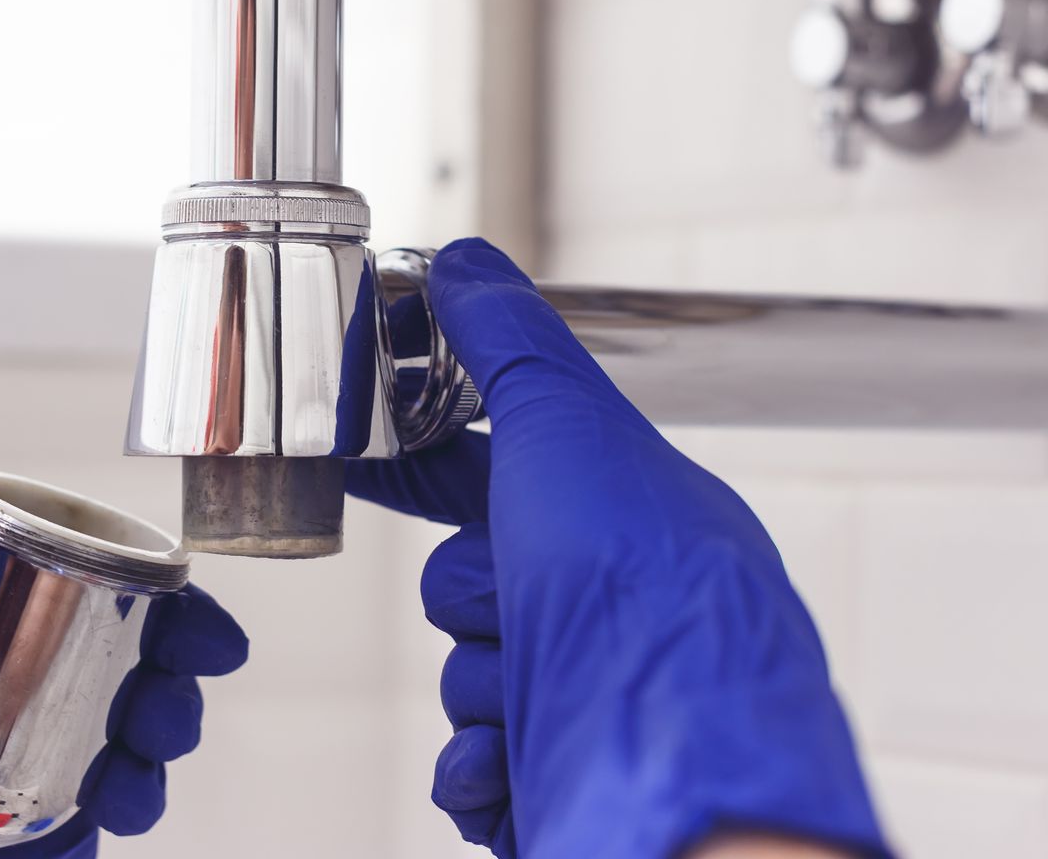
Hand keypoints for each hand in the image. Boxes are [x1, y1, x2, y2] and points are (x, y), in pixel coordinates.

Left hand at [0, 521, 245, 857]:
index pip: (41, 590)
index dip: (129, 594)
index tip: (192, 615)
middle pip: (83, 676)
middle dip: (151, 686)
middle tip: (172, 713)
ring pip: (75, 762)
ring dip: (129, 769)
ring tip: (137, 789)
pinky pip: (36, 848)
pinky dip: (77, 842)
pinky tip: (87, 840)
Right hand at [352, 240, 889, 858]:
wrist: (682, 783)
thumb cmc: (645, 605)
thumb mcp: (571, 434)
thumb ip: (514, 349)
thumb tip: (469, 262)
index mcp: (627, 522)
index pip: (505, 474)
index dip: (428, 467)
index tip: (365, 461)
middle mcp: (616, 612)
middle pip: (469, 581)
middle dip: (474, 601)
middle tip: (518, 607)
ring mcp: (591, 703)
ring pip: (467, 678)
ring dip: (482, 690)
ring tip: (534, 699)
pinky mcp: (564, 784)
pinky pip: (471, 770)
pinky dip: (482, 770)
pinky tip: (517, 765)